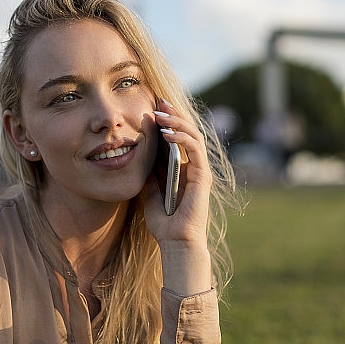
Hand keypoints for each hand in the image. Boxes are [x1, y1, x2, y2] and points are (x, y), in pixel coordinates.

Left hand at [142, 99, 212, 246]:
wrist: (175, 242)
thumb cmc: (164, 223)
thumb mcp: (150, 192)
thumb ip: (151, 173)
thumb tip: (142, 154)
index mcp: (183, 169)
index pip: (178, 138)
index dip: (168, 121)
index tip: (152, 108)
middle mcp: (194, 167)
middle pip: (188, 132)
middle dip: (173, 114)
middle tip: (158, 101)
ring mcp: (200, 170)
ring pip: (193, 136)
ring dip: (177, 121)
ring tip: (161, 113)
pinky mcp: (202, 176)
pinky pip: (194, 150)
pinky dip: (181, 138)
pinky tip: (166, 132)